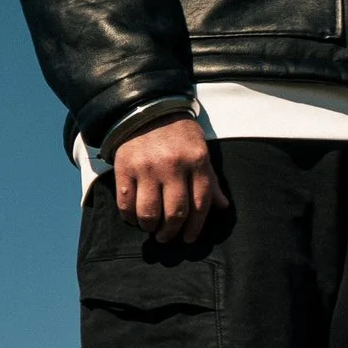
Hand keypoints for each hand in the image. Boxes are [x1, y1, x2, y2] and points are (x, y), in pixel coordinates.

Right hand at [113, 117, 229, 243]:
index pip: (199, 204)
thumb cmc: (178, 133)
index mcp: (196, 161)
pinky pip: (126, 201)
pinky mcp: (125, 167)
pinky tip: (133, 217)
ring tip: (150, 228)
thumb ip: (210, 180)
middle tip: (167, 237)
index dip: (195, 227)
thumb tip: (223, 206)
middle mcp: (173, 166)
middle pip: (175, 213)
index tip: (188, 238)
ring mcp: (147, 167)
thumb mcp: (200, 151)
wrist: (147, 108)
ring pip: (149, 212)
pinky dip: (129, 216)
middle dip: (171, 232)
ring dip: (150, 226)